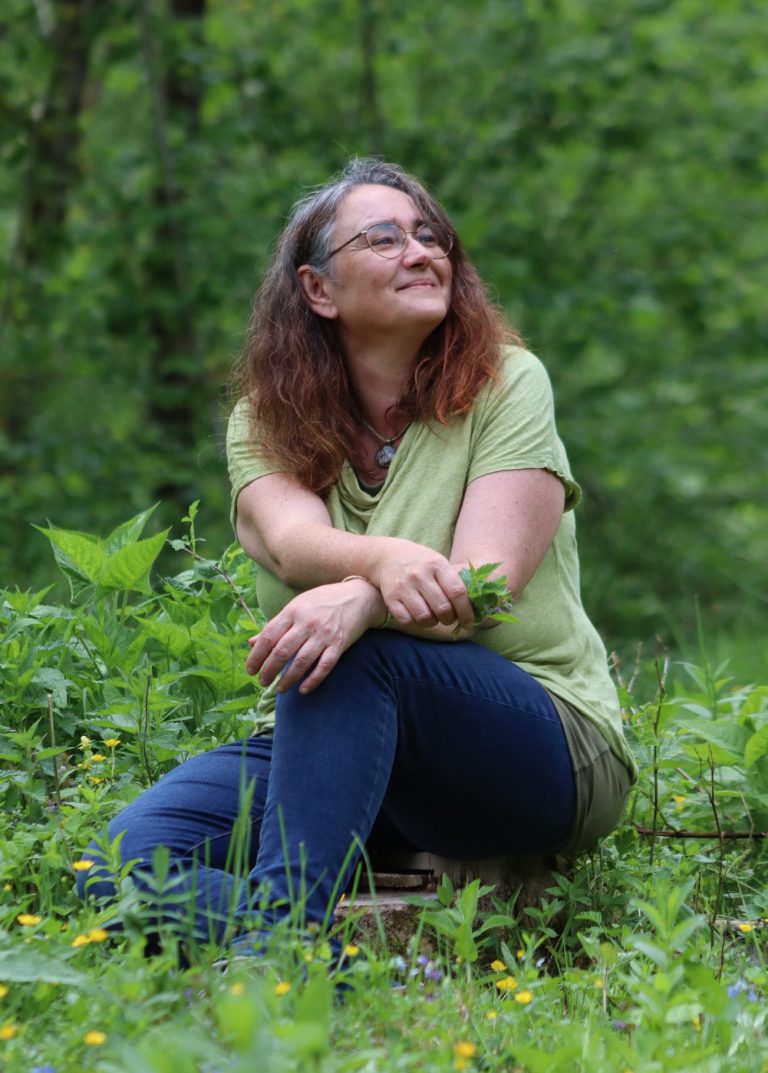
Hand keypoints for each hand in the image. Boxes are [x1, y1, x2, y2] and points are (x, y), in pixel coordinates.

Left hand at [245, 579, 383, 694]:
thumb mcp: (296, 606)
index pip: (268, 636)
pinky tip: (303, 690)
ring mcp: (324, 634)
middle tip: (262, 682)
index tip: (250, 670)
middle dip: (269, 671)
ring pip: (301, 662)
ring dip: (287, 679)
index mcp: (293, 612)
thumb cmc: (322, 602)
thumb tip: (251, 643)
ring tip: (280, 689)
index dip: (256, 655)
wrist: (359, 596)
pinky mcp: (339, 644)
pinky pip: (324, 666)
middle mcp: (307, 623)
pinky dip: (313, 680)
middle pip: (282, 651)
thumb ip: (275, 626)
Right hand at [374, 543, 474, 629]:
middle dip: (450, 619)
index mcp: (437, 564)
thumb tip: (476, 607)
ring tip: (433, 617)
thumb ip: (454, 582)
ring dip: (433, 623)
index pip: (457, 592)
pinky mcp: (391, 597)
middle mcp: (419, 574)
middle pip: (443, 608)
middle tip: (449, 618)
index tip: (469, 622)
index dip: (466, 611)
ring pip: (425, 617)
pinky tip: (418, 616)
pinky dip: (416, 623)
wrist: (387, 555)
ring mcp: (403, 586)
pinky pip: (407, 620)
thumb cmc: (421, 563)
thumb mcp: (439, 563)